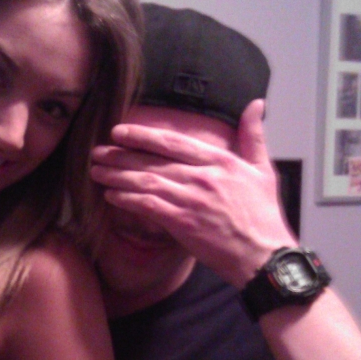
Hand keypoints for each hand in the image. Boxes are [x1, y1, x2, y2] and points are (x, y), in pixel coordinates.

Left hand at [90, 100, 296, 287]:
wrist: (264, 255)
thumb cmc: (263, 216)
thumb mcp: (263, 170)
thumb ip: (254, 135)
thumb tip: (256, 104)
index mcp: (220, 161)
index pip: (174, 142)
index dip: (143, 136)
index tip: (120, 132)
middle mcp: (202, 177)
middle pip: (153, 161)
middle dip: (121, 155)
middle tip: (97, 152)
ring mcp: (191, 200)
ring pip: (146, 182)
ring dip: (117, 176)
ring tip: (96, 171)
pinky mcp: (183, 224)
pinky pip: (148, 207)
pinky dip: (127, 200)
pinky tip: (111, 196)